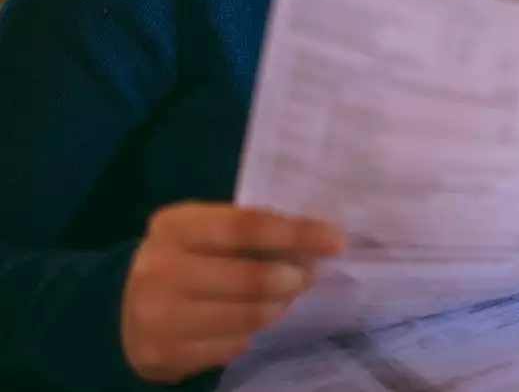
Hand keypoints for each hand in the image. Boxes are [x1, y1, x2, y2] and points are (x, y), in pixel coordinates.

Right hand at [121, 202, 345, 383]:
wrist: (119, 310)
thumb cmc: (182, 259)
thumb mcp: (203, 232)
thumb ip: (249, 231)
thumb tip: (315, 238)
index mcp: (175, 226)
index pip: (247, 226)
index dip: (296, 233)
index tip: (335, 240)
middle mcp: (161, 269)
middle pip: (253, 278)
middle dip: (292, 278)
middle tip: (306, 275)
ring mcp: (159, 317)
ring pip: (248, 317)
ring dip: (277, 307)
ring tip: (282, 299)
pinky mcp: (165, 355)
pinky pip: (233, 346)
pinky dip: (250, 333)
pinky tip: (246, 323)